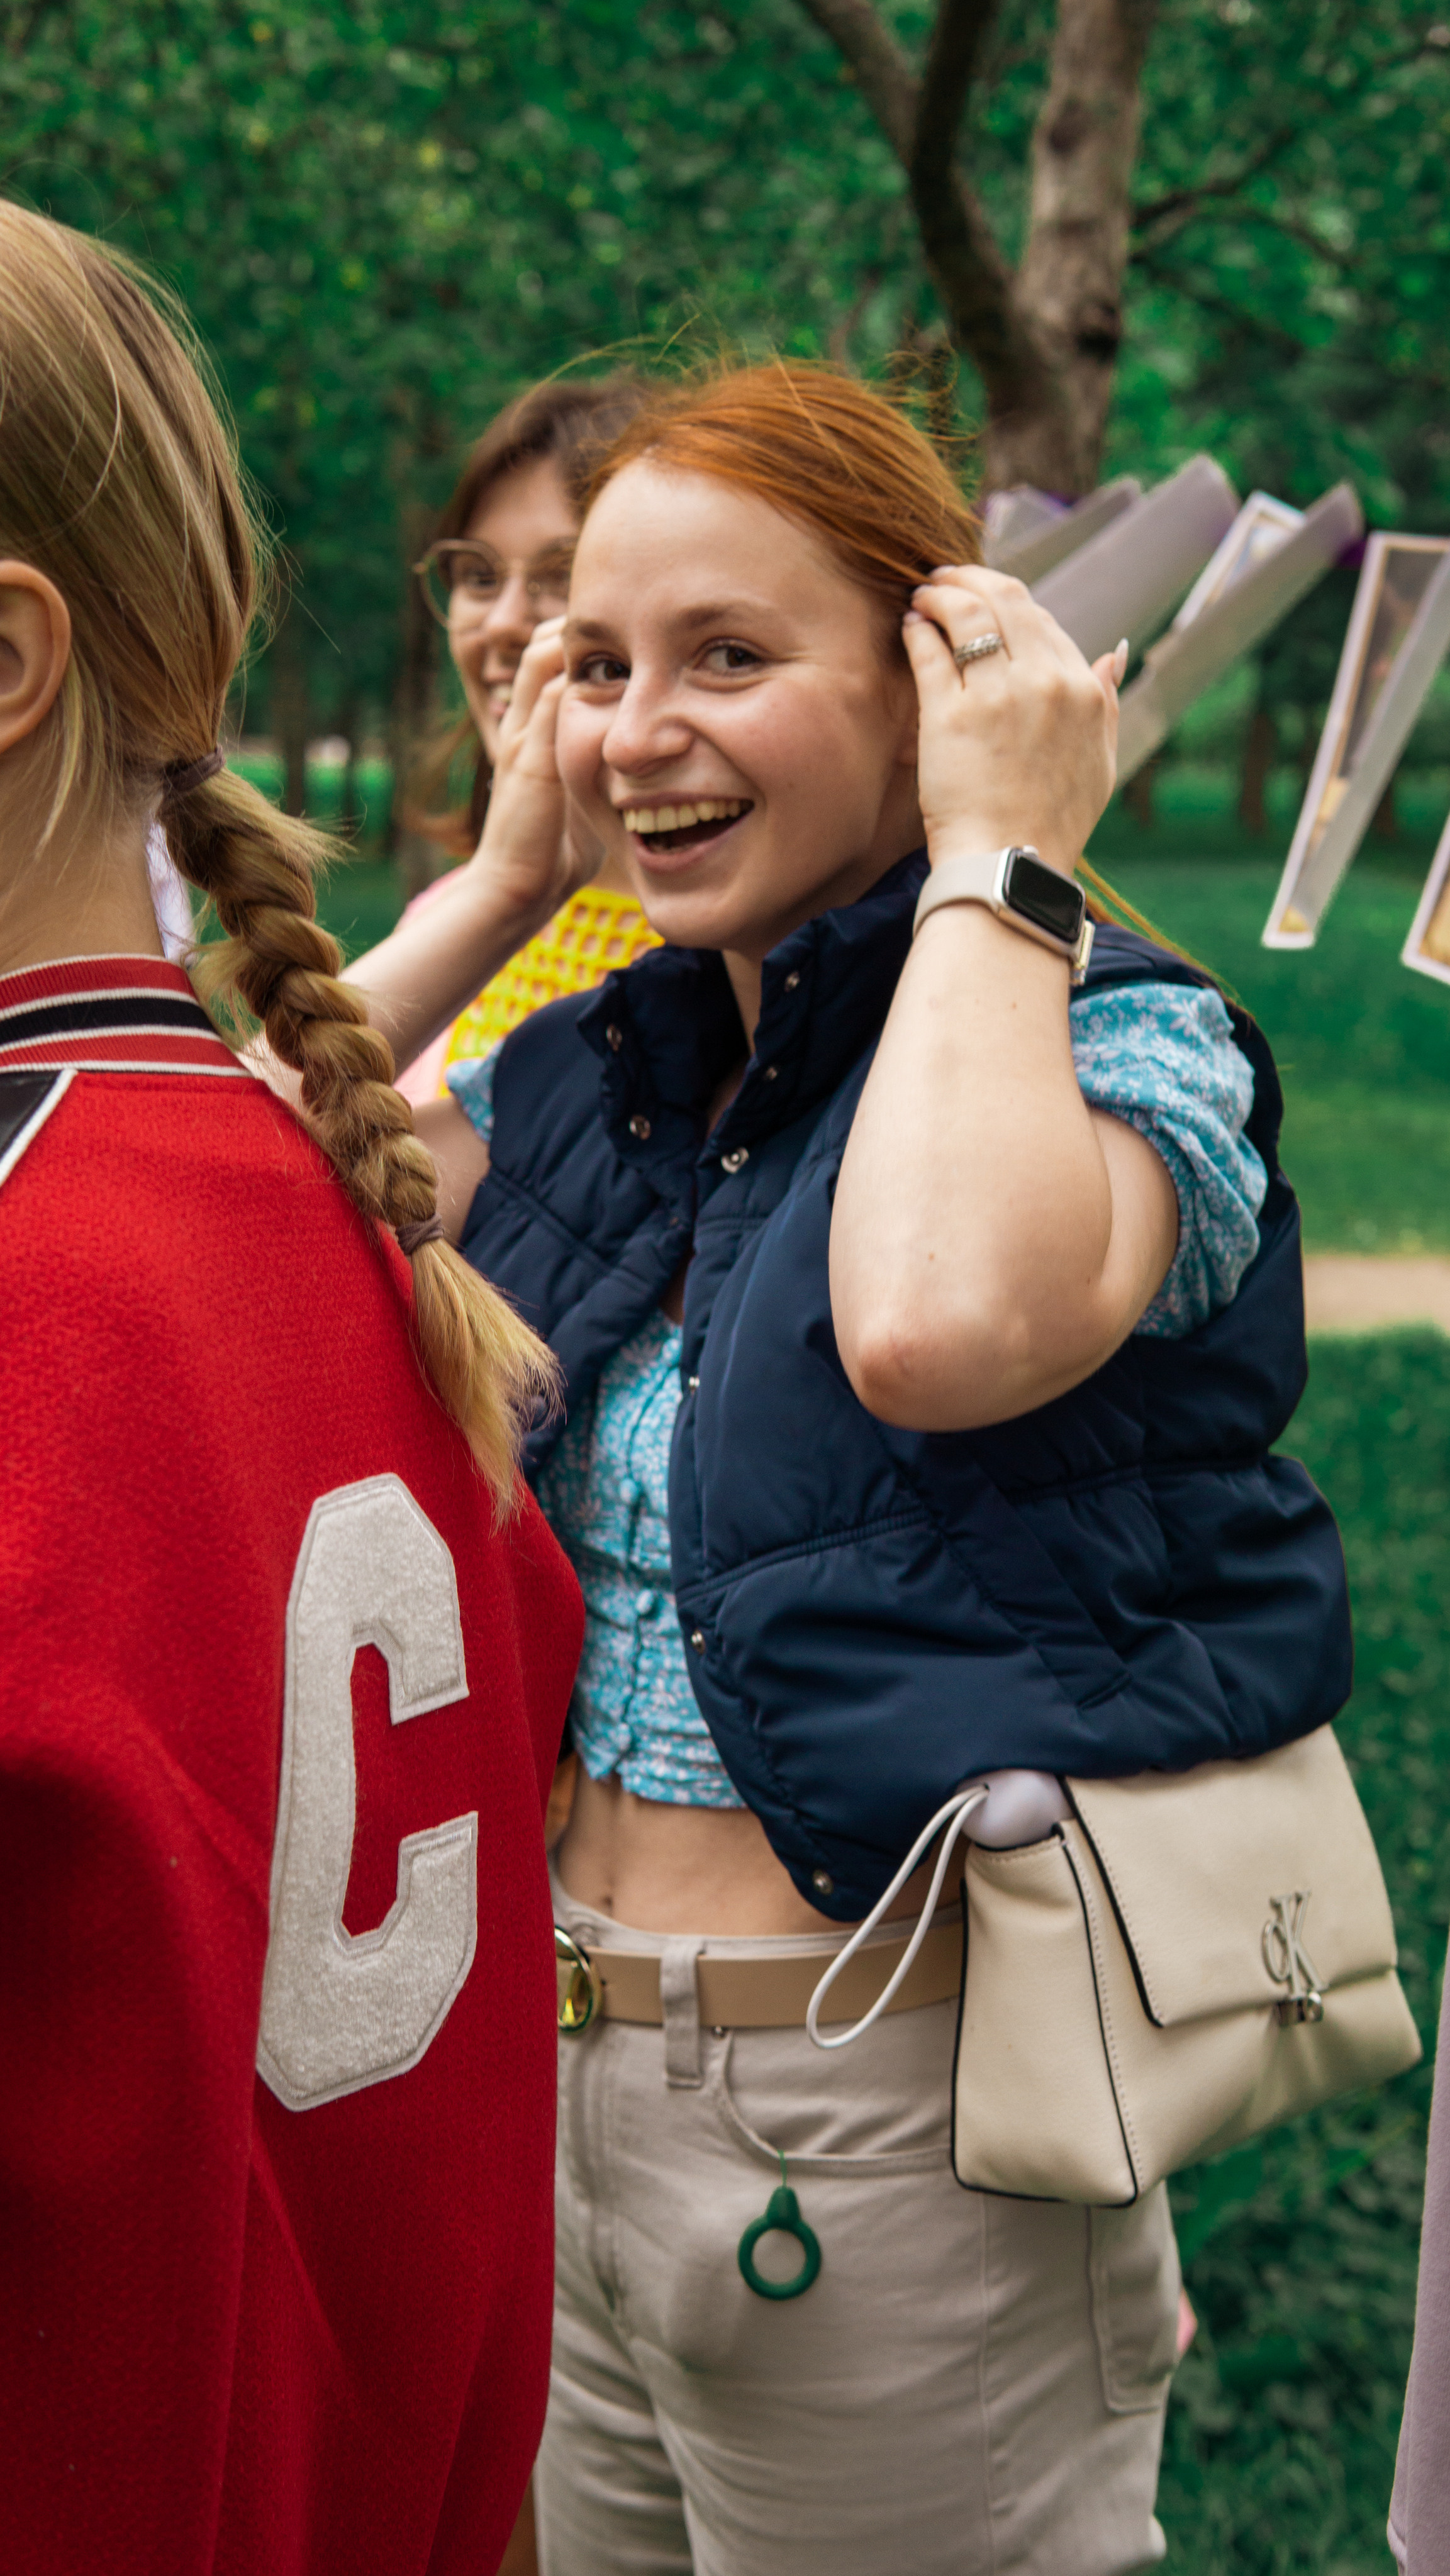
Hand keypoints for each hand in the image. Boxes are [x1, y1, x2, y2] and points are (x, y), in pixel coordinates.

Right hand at [472, 619, 601, 916]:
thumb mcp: (586, 796)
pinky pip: (550, 698)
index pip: (549, 659)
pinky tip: (614, 666)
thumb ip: (604, 768)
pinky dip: (578, 675)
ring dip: (577, 637)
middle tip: (629, 614)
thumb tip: (651, 762)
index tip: (628, 629)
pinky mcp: (530, 759)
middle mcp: (523, 723)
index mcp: (533, 730)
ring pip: (541, 658)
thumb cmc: (554, 851)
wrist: (515, 889)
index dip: (584, 639)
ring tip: (619, 627)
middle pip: (541, 642)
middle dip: (581, 623)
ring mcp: (523, 737)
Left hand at [902, 566, 1122, 877]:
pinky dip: (919, 629)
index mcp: (1083, 691)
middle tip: (944, 579)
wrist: (1010, 866)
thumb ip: (1106, 703)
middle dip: (970, 578)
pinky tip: (911, 626)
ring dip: (941, 593)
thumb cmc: (1052, 823)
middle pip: (1005, 600)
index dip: (1007, 603)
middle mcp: (1044, 682)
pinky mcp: (949, 715)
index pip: (1042, 620)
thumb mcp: (1100, 762)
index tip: (984, 601)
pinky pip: (931, 650)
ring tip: (923, 595)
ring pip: (966, 612)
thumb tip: (1115, 654)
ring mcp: (996, 696)